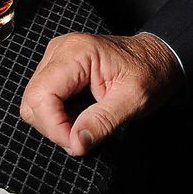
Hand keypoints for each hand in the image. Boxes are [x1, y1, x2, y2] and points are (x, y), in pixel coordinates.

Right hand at [20, 32, 181, 155]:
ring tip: (86, 123)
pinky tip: (81, 113)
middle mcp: (62, 50)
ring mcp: (58, 59)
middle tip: (82, 137)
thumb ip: (103, 121)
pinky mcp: (59, 69)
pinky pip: (44, 99)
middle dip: (54, 126)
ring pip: (35, 102)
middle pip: (33, 100)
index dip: (54, 126)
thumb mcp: (134, 99)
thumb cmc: (150, 71)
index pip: (41, 96)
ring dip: (56, 122)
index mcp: (77, 52)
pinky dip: (59, 115)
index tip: (76, 142)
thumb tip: (75, 143)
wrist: (159, 58)